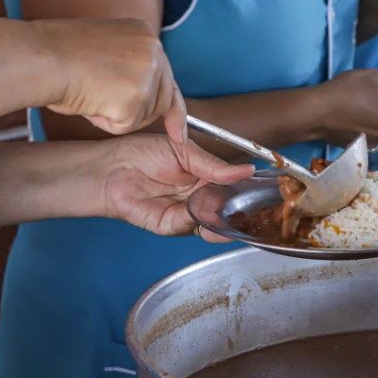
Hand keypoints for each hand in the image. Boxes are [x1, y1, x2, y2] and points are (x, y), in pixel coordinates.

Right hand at [34, 18, 187, 142]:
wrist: (41, 57)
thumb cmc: (57, 53)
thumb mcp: (103, 48)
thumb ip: (126, 65)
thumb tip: (136, 96)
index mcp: (144, 33)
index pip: (167, 75)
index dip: (173, 107)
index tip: (179, 131)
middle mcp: (154, 51)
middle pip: (162, 99)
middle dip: (141, 115)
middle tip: (109, 108)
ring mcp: (148, 75)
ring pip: (143, 116)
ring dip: (117, 115)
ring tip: (89, 93)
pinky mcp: (136, 99)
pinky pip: (126, 126)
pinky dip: (105, 123)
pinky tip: (88, 103)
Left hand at [96, 134, 254, 240]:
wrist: (111, 167)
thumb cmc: (142, 153)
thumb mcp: (185, 152)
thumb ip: (216, 165)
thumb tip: (247, 170)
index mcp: (207, 178)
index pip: (235, 189)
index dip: (250, 193)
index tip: (265, 192)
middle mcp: (200, 199)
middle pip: (229, 211)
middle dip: (241, 211)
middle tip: (255, 205)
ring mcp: (187, 214)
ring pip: (213, 224)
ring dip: (221, 217)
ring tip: (228, 207)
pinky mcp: (171, 226)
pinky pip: (191, 226)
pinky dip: (197, 218)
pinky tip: (198, 205)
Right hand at [313, 69, 377, 146]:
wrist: (320, 111)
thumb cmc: (350, 90)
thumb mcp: (372, 76)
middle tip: (373, 108)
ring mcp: (374, 144)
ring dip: (375, 129)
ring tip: (359, 115)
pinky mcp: (359, 149)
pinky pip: (367, 142)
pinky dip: (362, 135)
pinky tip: (349, 123)